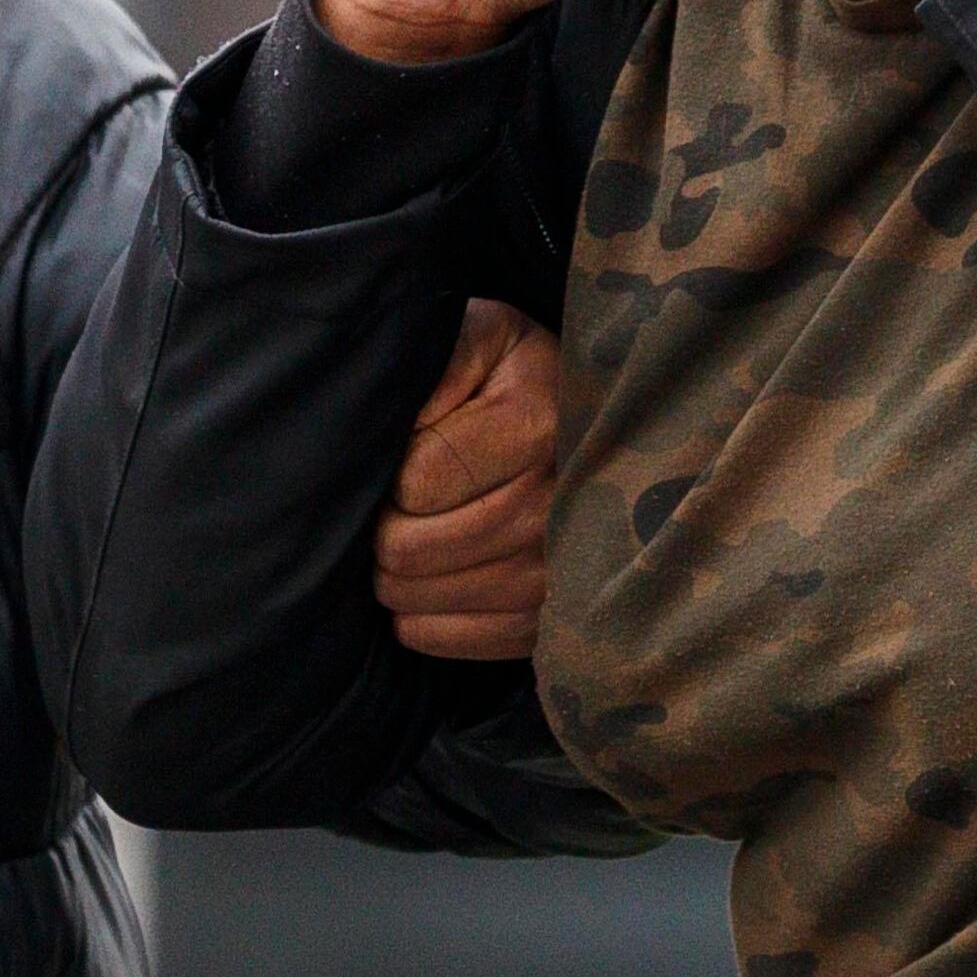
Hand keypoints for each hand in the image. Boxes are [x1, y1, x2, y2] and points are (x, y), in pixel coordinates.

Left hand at [379, 300, 558, 658]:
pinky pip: (449, 639)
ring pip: (423, 598)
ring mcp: (558, 573)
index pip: (417, 483)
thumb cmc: (517, 377)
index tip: (402, 457)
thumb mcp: (482, 337)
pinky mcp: (547, 620)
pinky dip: (422, 614)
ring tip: (412, 534)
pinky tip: (434, 575)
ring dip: (397, 572)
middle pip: (414, 549)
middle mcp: (556, 506)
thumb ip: (438, 362)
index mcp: (536, 424)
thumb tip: (401, 426)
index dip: (390, 476)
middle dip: (382, 526)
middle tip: (394, 504)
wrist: (593, 426)